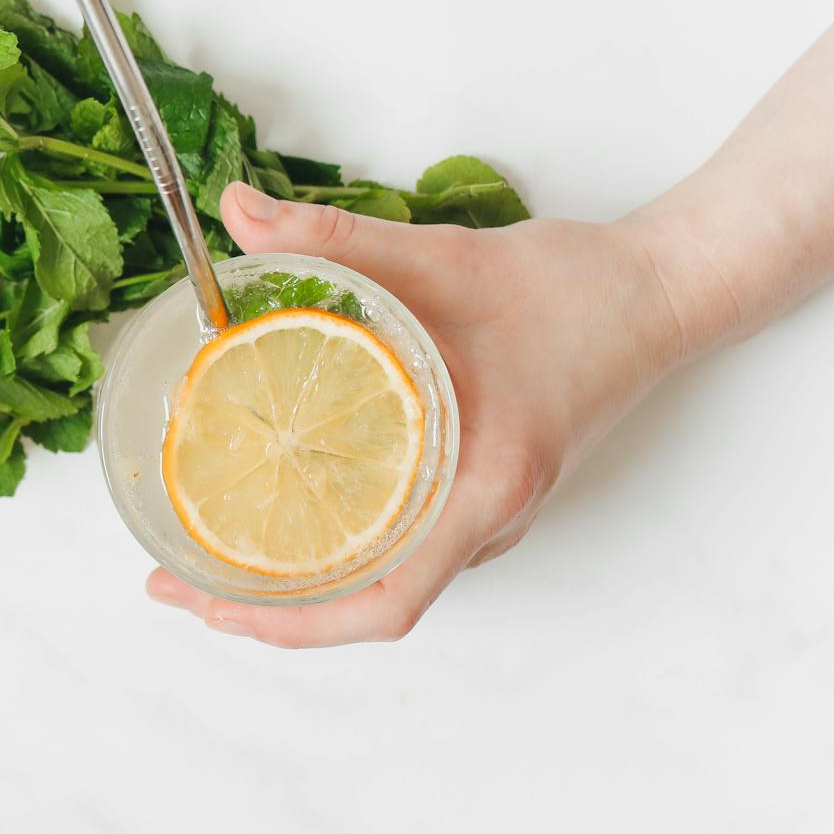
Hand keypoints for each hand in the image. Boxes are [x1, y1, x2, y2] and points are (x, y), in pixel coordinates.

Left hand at [146, 180, 694, 645]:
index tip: (213, 607)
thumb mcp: (445, 257)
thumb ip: (336, 236)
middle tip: (172, 581)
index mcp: (487, 485)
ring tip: (206, 560)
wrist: (662, 290)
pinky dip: (336, 550)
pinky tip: (281, 516)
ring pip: (387, 583)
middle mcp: (489, 519)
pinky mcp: (485, 492)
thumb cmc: (576, 288)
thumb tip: (239, 209)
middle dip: (267, 612)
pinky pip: (404, 548)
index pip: (389, 602)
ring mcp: (489, 514)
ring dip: (298, 586)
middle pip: (372, 607)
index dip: (294, 623)